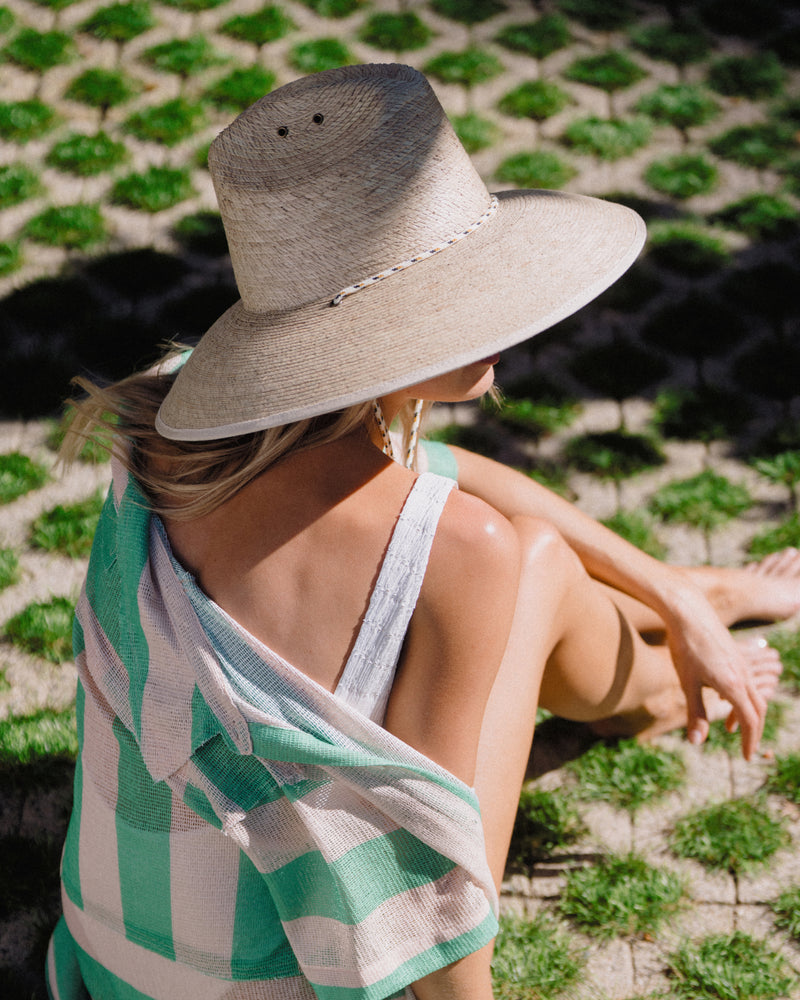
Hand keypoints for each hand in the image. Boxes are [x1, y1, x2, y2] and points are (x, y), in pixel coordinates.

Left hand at [664, 598, 767, 759]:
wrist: (688, 611)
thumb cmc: (685, 647)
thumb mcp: (688, 683)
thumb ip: (695, 713)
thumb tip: (697, 743)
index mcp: (734, 685)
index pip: (749, 721)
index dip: (749, 741)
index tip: (745, 756)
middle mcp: (743, 675)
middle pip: (758, 710)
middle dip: (753, 731)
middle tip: (746, 748)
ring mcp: (741, 663)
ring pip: (754, 695)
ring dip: (747, 714)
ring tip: (729, 727)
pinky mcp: (735, 655)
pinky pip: (747, 682)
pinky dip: (741, 697)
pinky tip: (722, 697)